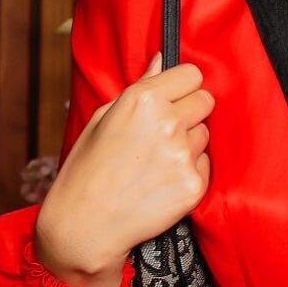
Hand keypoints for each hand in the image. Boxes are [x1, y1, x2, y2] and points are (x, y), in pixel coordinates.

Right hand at [34, 53, 214, 286]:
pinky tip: (162, 183)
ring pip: (204, 133)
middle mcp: (167, 122)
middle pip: (205, 100)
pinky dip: (189, 172)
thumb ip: (140, 85)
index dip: (182, 87)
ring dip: (188, 143)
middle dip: (189, 112)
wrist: (82, 228)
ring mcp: (183, 155)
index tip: (173, 97)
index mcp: (143, 100)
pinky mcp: (194, 184)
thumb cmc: (86, 170)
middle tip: (163, 133)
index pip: (192, 74)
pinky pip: (205, 164)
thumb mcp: (103, 118)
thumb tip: (163, 58)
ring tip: (156, 162)